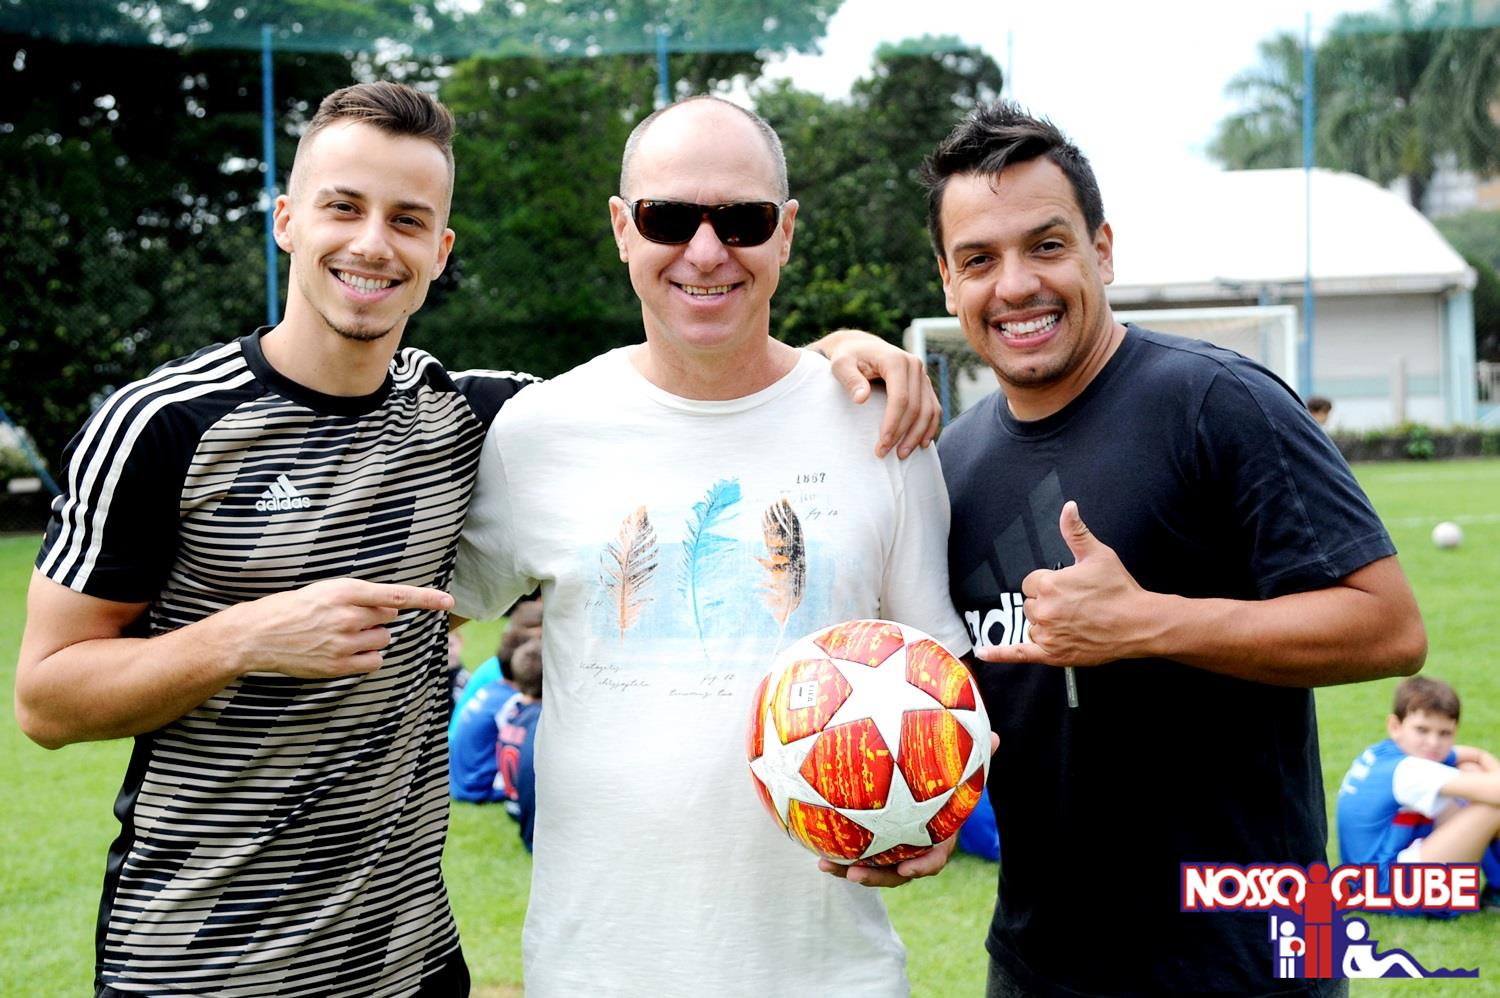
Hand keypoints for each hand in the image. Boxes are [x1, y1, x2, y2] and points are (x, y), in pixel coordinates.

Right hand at [221, 578, 453, 678]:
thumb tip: (393, 609)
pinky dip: (367, 657)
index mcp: (345, 591)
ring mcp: (343, 643)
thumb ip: (360, 597)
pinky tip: (345, 652)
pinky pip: (374, 661)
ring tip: (341, 635)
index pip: (396, 596)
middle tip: (348, 618)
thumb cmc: (293, 607)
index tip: (448, 602)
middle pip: (390, 619)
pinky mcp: (338, 666)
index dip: (426, 599)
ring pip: (384, 640)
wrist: (257, 634)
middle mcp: (347, 616)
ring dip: (372, 637)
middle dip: (377, 618)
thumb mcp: (326, 590)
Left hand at [815, 329, 939, 458]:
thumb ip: (849, 379)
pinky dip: (930, 427)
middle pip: (915, 407)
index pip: (900, 398)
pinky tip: (922, 443)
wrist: (860, 347)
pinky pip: (933, 408)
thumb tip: (861, 398)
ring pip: (928, 410)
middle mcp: (914, 365)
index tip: (882, 444)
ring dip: (918, 435)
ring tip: (902, 454)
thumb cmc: (847, 357)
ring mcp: (922, 375)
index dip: (893, 424)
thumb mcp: (840, 365)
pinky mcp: (925, 384)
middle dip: (902, 434)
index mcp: (895, 360)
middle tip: (884, 453)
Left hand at [817, 732, 997, 887]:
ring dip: (849, 869)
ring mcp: (892, 847)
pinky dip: (838, 848)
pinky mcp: (872, 840)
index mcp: (938, 835)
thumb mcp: (962, 766)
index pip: (934, 859)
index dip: (923, 867)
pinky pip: (856, 849)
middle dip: (876, 878)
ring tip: (825, 866)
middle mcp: (914, 847)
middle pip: (897, 872)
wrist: (929, 785)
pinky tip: (813, 845)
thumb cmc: (947, 776)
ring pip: (872, 866)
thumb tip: (1000, 737)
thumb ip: (978, 756)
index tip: (909, 870)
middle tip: (854, 874)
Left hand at [976, 501, 1156, 667]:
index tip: (1068, 587)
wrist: (1139, 623)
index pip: (1031, 583)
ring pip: (1032, 625)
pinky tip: (982, 651)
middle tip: (1076, 604)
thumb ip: (1075, 531)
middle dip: (1047, 603)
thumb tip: (1068, 508)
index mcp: (1048, 584)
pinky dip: (999, 653)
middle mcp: (1044, 609)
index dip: (1048, 584)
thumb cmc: (1119, 589)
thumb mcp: (1097, 554)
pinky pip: (1019, 653)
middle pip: (1030, 604)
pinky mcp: (1052, 654)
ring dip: (1045, 624)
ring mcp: (1047, 633)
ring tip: (1074, 621)